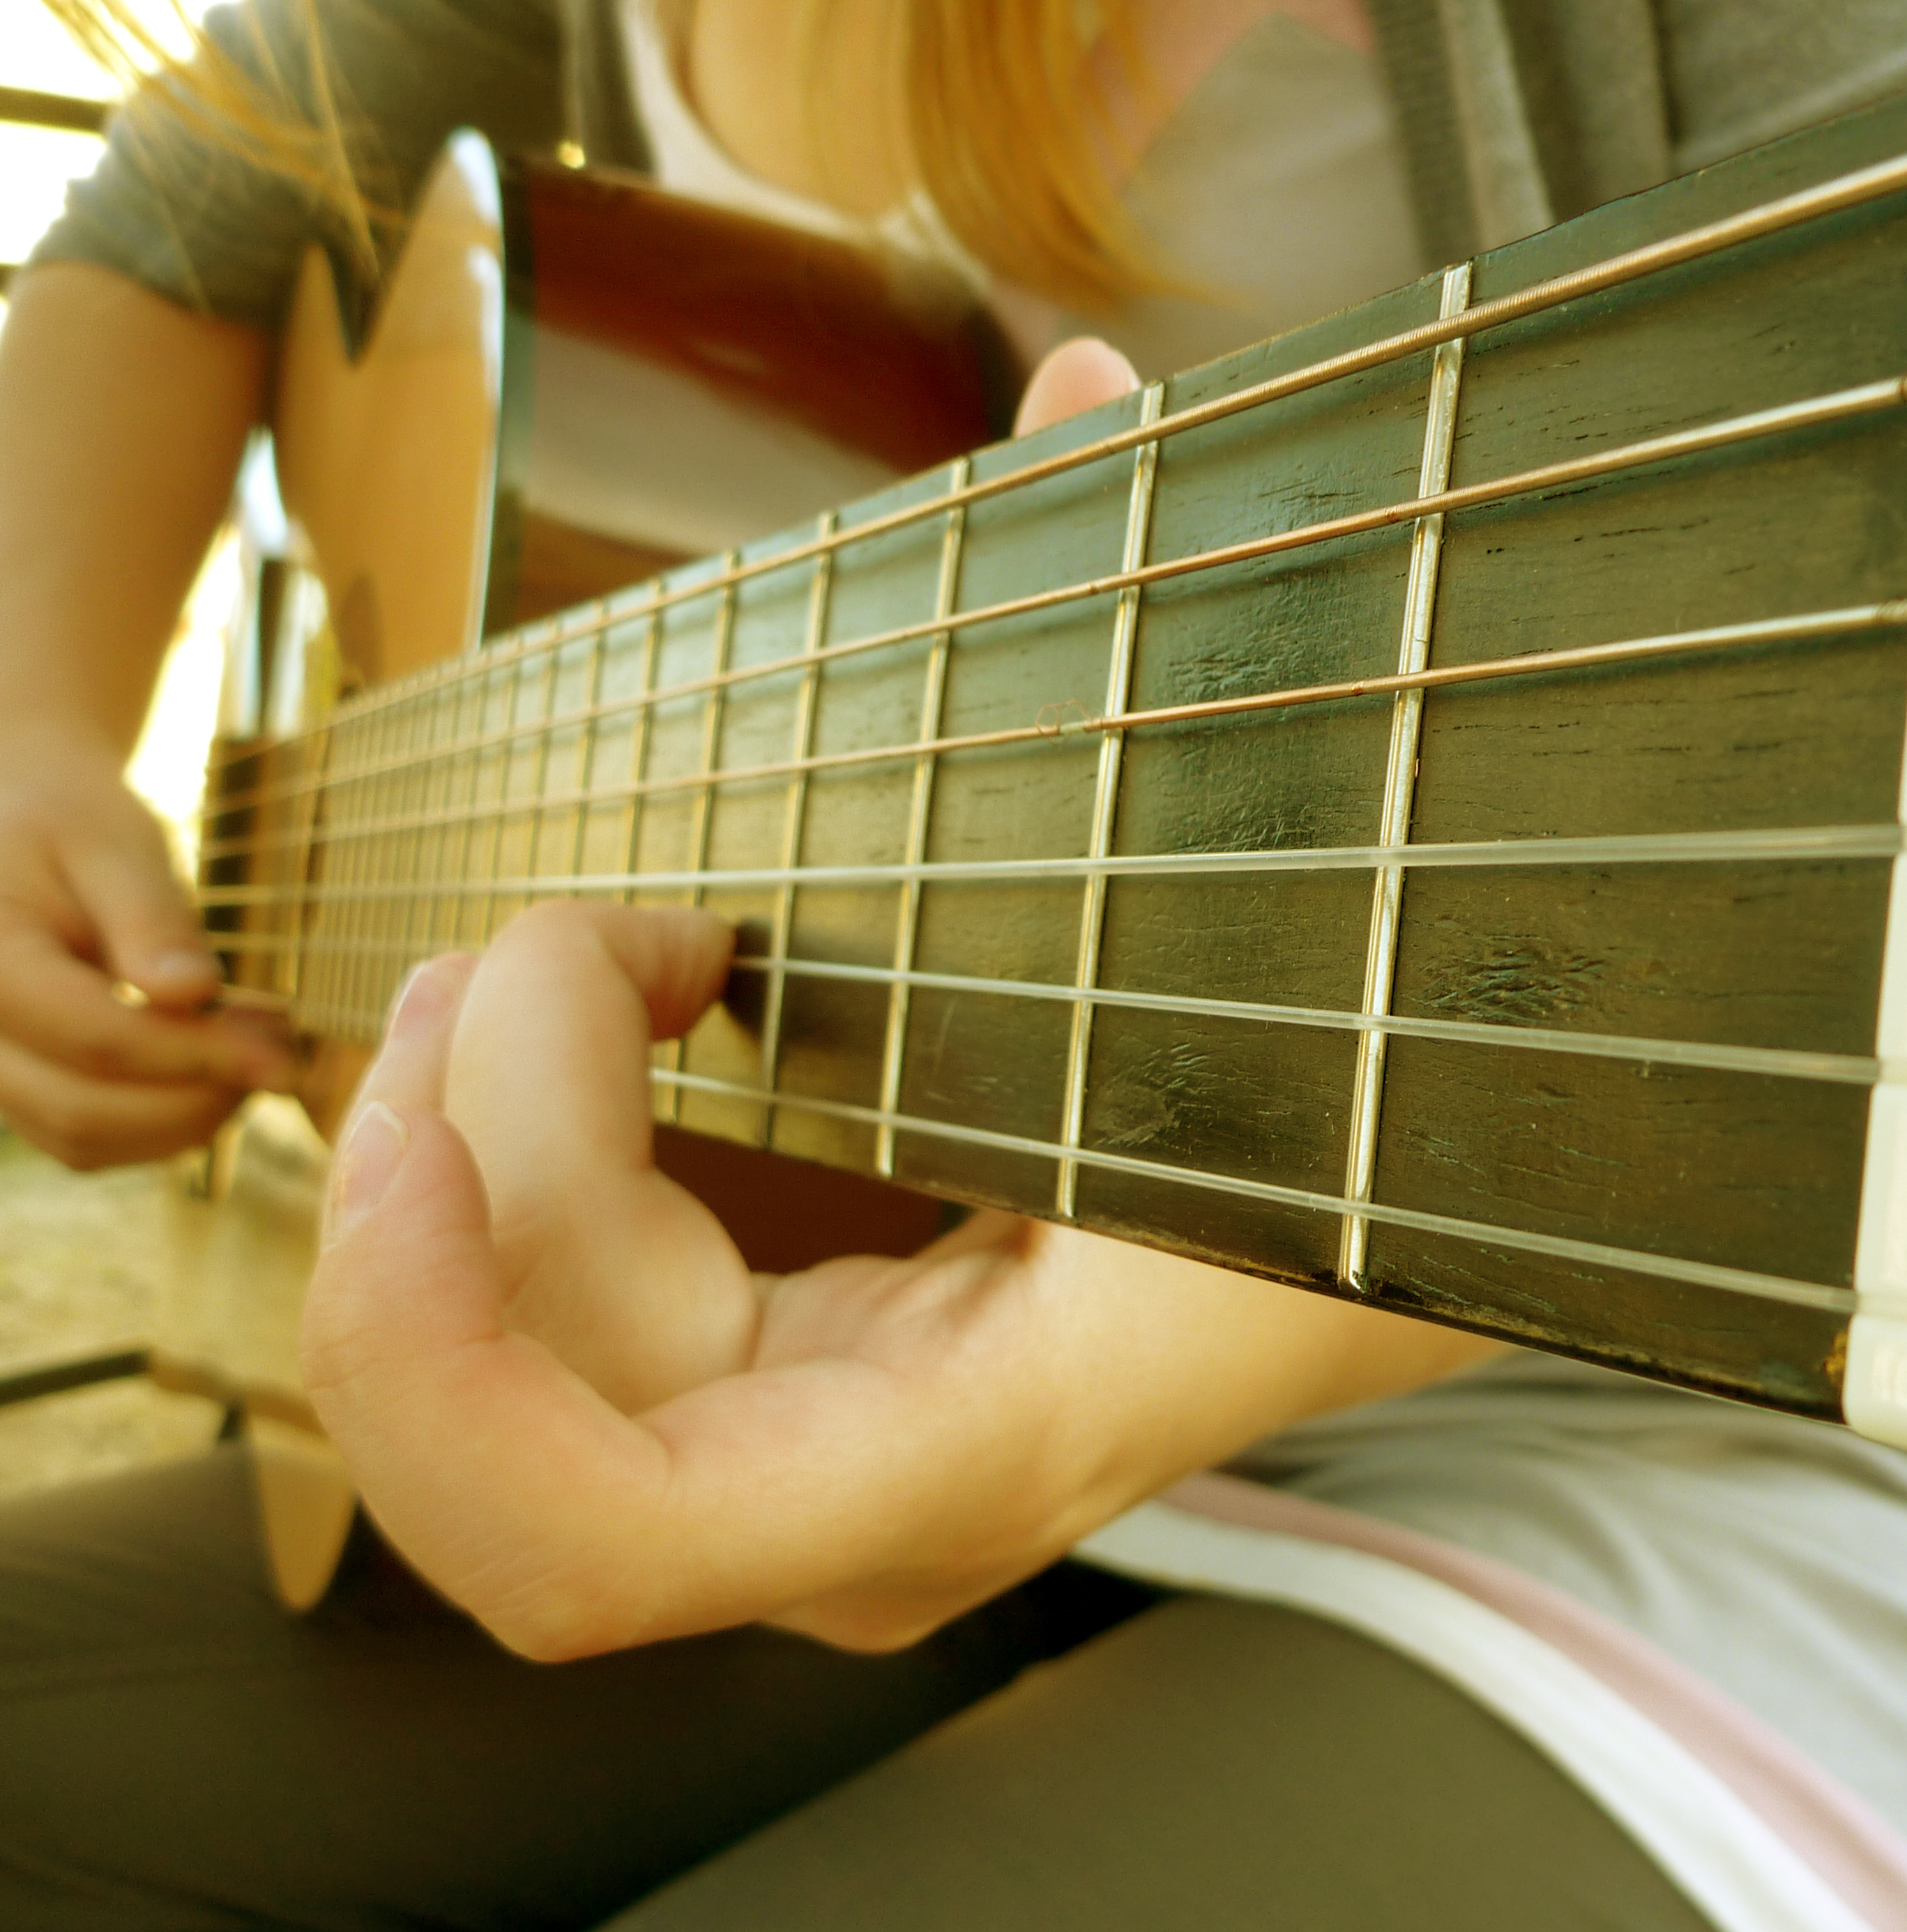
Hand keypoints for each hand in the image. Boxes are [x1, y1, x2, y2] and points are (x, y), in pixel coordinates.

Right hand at [0, 728, 296, 1165]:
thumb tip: (191, 994)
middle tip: (282, 1058)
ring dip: (185, 1120)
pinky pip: (86, 1138)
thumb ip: (150, 920)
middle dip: (196, 1100)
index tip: (286, 1058)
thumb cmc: (68, 823)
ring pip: (84, 1140)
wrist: (16, 827)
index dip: (199, 1057)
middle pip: (82, 1112)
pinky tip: (215, 1070)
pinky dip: (160, 1123)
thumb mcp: (114, 844)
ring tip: (255, 1056)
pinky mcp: (16, 1088)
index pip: (95, 1037)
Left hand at [302, 335, 1484, 1659]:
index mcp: (997, 1426)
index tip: (458, 1033)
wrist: (1450, 1201)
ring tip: (601, 926)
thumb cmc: (1382, 1062)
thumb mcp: (1271, 889)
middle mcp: (881, 1500)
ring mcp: (824, 1466)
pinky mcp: (788, 1394)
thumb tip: (1088, 392)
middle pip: (504, 1418)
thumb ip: (1165, 658)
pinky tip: (627, 1000)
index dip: (431, 1346)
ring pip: (515, 1359)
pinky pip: (570, 1317)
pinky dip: (534, 1156)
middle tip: (550, 923)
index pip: (601, 1539)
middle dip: (444, 1154)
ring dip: (479, 1131)